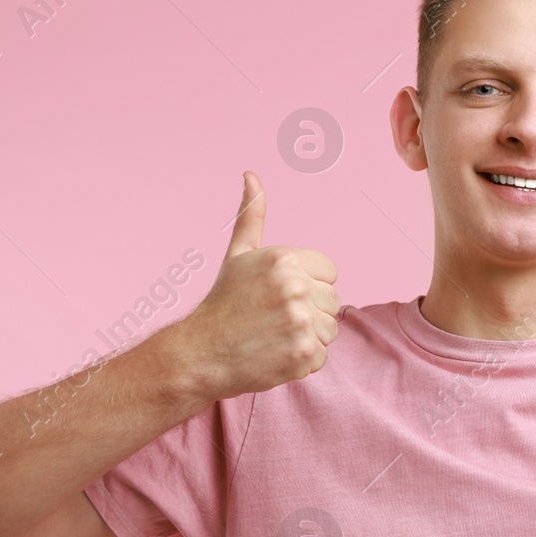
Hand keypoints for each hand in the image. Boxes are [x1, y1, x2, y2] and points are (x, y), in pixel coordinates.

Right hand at [177, 171, 340, 399]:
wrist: (201, 353)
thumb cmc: (223, 303)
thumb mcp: (238, 254)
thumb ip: (252, 215)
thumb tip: (251, 175)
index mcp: (285, 259)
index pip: (330, 272)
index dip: (308, 285)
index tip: (279, 295)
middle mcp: (296, 287)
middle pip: (334, 301)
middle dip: (310, 312)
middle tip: (274, 319)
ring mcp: (301, 322)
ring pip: (331, 330)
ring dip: (308, 337)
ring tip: (274, 336)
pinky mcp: (304, 354)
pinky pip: (323, 356)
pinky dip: (303, 361)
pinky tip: (275, 355)